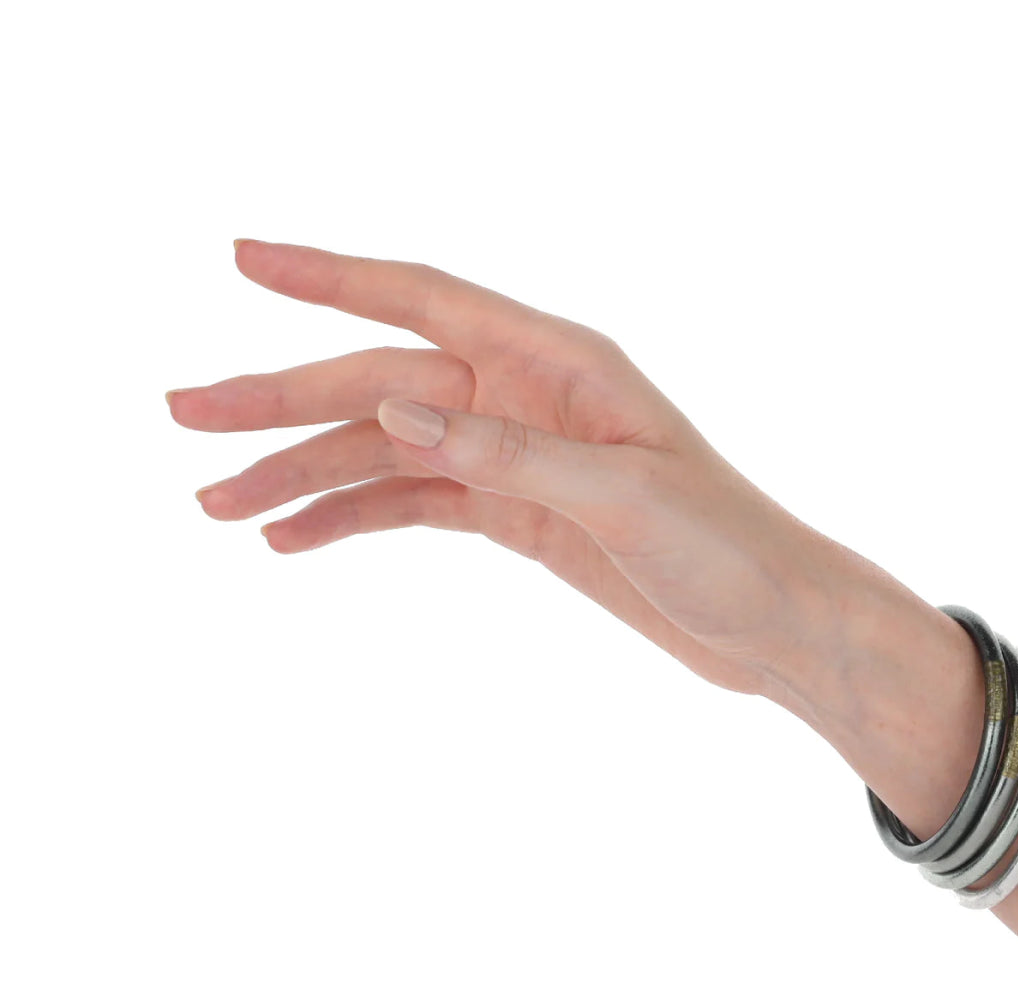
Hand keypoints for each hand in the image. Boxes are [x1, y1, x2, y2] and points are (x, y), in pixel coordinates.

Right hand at [168, 240, 831, 695]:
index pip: (424, 300)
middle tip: (184, 416)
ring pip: (386, 452)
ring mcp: (515, 458)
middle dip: (280, 401)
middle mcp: (526, 398)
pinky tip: (295, 537)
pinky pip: (418, 504)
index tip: (244, 257)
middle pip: (380, 384)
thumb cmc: (727, 548)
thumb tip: (396, 407)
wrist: (769, 622)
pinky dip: (356, 517)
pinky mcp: (517, 515)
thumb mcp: (625, 498)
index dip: (330, 277)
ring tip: (217, 506)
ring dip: (303, 475)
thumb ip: (512, 451)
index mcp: (558, 364)